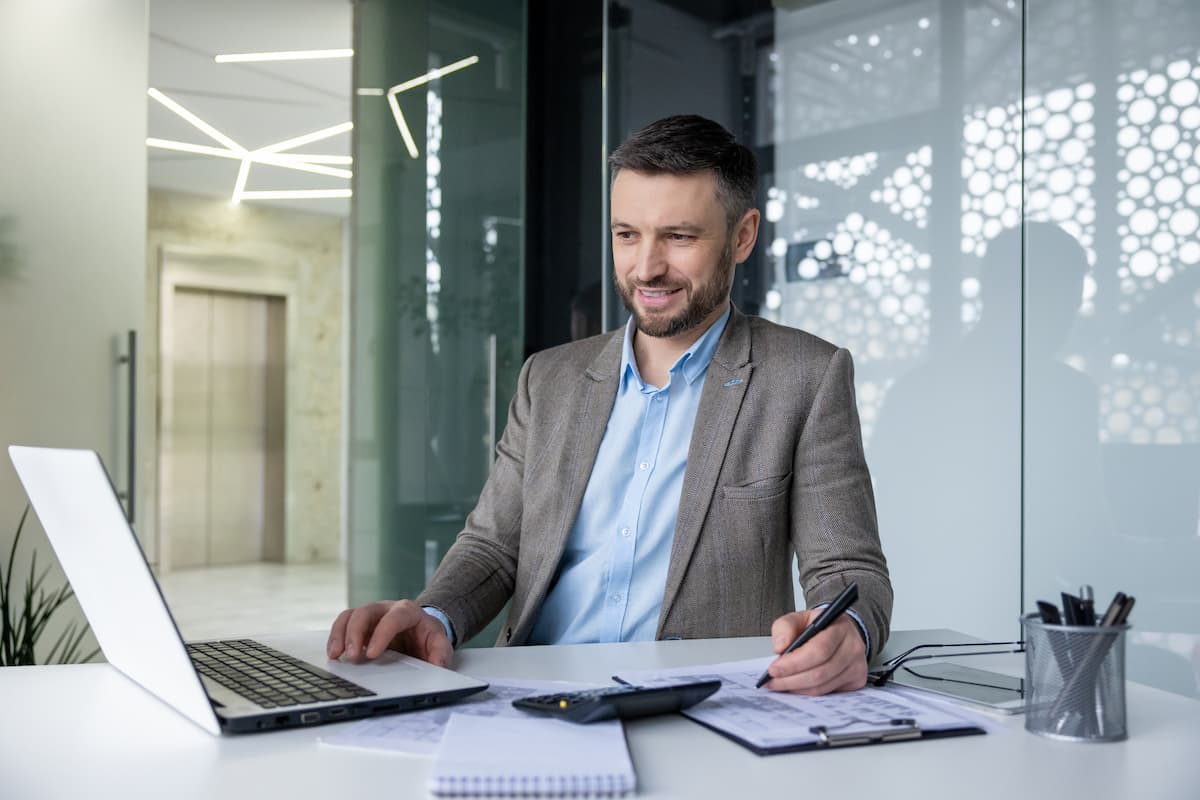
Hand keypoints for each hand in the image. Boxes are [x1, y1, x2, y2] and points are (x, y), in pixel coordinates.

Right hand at [326, 600, 452, 667]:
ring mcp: (370, 615)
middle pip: (365, 612)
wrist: (420, 630)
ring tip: (335, 655)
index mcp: (407, 611)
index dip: (380, 635)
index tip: (372, 654)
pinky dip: (335, 638)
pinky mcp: (360, 625)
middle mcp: (386, 609)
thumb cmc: (427, 636)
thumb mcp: (439, 643)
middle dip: (355, 634)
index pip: (392, 618)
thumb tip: (438, 666)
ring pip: (349, 616)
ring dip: (339, 635)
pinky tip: (334, 654)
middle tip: (351, 657)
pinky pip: (343, 625)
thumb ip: (441, 654)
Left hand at [761, 611, 866, 694]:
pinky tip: (795, 686)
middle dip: (791, 679)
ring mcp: (857, 666)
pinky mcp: (856, 681)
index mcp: (840, 627)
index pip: (818, 650)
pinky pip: (827, 693)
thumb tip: (780, 647)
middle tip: (772, 681)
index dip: (794, 663)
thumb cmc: (821, 626)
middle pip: (820, 673)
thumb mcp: (800, 618)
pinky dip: (807, 692)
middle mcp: (853, 648)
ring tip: (780, 683)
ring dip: (797, 688)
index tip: (774, 669)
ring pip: (822, 687)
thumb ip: (785, 626)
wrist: (841, 632)